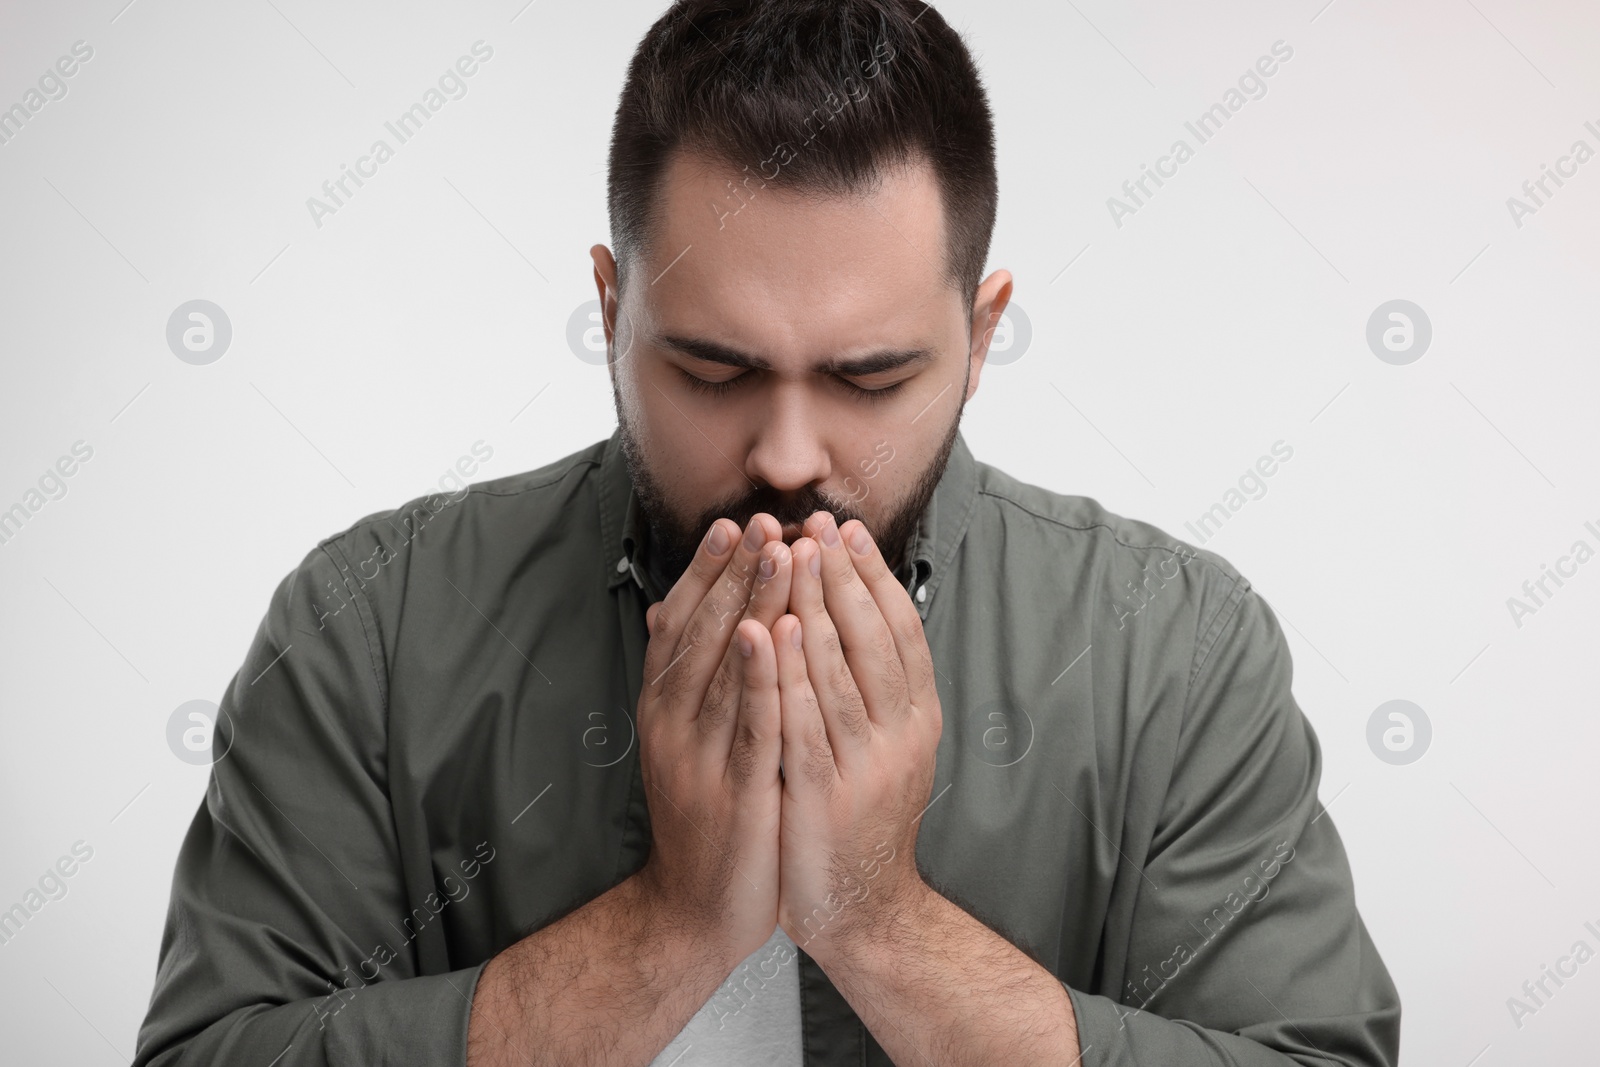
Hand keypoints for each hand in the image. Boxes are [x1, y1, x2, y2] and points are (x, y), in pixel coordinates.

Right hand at [635, 513, 794, 965]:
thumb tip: (665, 611)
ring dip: (752, 604)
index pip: (681, 624)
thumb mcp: (682, 742)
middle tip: (763, 521)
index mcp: (662, 709)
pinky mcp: (733, 791)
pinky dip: (758, 674)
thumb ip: (681, 680)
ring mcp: (700, 757)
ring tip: (777, 552)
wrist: (695, 909)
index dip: (706, 573)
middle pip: (703, 634)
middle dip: (735, 573)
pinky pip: (748, 722)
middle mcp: (673, 725)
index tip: (732, 524)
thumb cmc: (702, 816)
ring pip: (726, 667)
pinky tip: (770, 633)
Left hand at [773, 511, 941, 963]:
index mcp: (917, 718)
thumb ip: (871, 687)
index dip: (874, 576)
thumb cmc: (860, 818)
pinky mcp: (827, 796)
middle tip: (816, 524)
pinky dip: (789, 674)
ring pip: (841, 672)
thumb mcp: (883, 746)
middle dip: (842, 576)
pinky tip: (771, 634)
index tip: (846, 529)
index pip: (901, 631)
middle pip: (873, 639)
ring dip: (816, 608)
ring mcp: (867, 766)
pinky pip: (806, 723)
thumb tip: (850, 610)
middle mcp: (902, 736)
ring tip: (793, 557)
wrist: (861, 910)